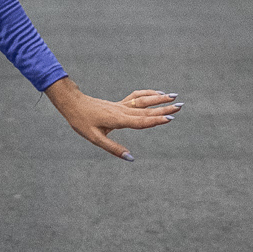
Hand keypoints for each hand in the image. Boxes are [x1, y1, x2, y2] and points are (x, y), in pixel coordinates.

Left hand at [48, 78, 181, 159]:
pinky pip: (137, 97)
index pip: (140, 121)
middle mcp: (122, 111)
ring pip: (144, 101)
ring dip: (159, 99)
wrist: (72, 103)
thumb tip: (131, 158)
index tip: (169, 119)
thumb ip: (113, 148)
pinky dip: (148, 94)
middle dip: (164, 109)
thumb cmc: (82, 122)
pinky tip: (157, 93)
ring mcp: (121, 106)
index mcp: (117, 120)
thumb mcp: (95, 138)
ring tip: (173, 97)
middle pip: (146, 110)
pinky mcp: (119, 103)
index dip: (155, 120)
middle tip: (180, 106)